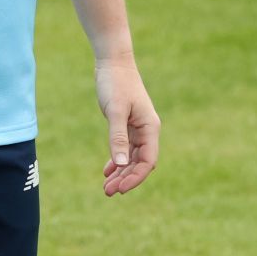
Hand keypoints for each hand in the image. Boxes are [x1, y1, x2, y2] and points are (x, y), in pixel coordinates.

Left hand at [95, 57, 159, 195]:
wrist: (112, 63)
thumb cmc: (115, 84)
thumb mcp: (115, 111)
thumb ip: (118, 137)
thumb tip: (122, 164)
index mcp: (150, 128)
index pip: (148, 162)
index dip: (135, 177)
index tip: (119, 189)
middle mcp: (147, 131)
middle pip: (140, 163)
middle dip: (126, 179)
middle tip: (108, 192)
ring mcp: (138, 128)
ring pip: (132, 158)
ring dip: (121, 172)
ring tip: (106, 187)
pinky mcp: (127, 125)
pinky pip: (125, 148)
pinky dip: (117, 160)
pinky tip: (107, 171)